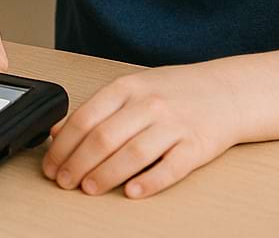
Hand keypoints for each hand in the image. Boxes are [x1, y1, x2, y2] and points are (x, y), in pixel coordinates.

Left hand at [42, 61, 243, 198]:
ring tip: (88, 188)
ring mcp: (174, 124)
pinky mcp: (197, 146)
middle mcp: (148, 103)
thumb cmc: (173, 92)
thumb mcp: (131, 89)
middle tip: (64, 181)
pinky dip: (150, 181)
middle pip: (104, 137)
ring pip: (133, 153)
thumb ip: (96, 109)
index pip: (86, 117)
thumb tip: (57, 130)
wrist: (226, 91)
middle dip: (78, 163)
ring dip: (106, 174)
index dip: (64, 144)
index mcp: (127, 87)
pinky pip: (171, 167)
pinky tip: (132, 192)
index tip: (51, 164)